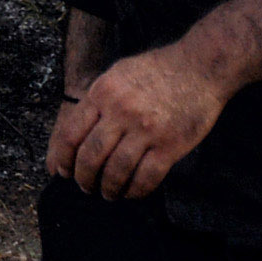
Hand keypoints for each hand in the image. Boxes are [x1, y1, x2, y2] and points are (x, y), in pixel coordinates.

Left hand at [45, 43, 229, 199]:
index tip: (61, 171)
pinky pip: (146, 178)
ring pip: (116, 171)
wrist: (200, 67)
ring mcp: (146, 130)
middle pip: (91, 157)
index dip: (62, 158)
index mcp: (103, 93)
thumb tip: (74, 133)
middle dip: (84, 178)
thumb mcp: (117, 74)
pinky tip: (131, 193)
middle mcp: (121, 112)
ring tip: (108, 193)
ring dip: (108, 189)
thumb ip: (97, 101)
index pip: (71, 134)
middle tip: (86, 186)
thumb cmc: (156, 69)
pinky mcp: (170, 145)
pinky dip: (135, 191)